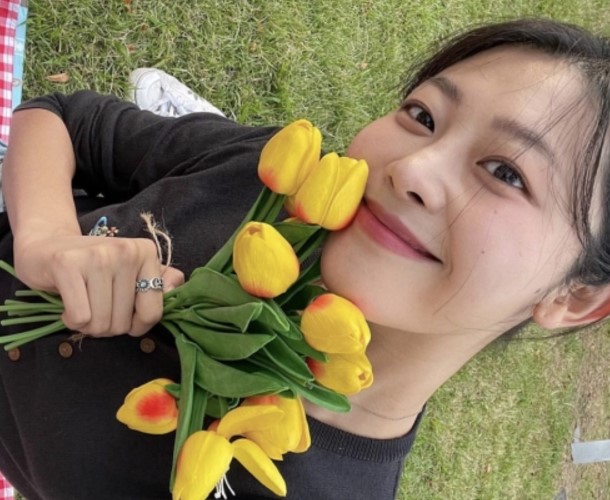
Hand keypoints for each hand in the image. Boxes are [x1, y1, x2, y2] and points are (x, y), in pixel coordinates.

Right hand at [13, 234, 184, 336]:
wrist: (46, 246)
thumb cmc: (93, 268)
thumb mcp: (132, 271)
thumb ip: (160, 280)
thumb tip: (176, 288)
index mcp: (147, 252)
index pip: (153, 313)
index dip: (136, 327)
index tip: (123, 316)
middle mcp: (126, 251)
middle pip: (124, 322)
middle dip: (107, 326)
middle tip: (95, 308)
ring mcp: (97, 256)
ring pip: (101, 323)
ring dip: (88, 325)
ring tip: (82, 305)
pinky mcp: (67, 264)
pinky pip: (80, 318)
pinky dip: (71, 321)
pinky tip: (68, 305)